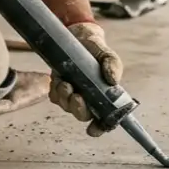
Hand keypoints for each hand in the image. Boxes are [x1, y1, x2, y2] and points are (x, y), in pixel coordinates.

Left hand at [48, 22, 123, 136]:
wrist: (80, 38)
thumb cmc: (97, 52)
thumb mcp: (109, 56)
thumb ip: (113, 66)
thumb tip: (113, 80)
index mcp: (103, 97)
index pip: (103, 120)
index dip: (99, 128)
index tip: (93, 129)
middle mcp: (87, 100)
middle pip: (82, 115)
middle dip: (78, 109)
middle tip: (77, 97)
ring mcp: (72, 95)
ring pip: (66, 106)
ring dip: (65, 98)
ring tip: (66, 83)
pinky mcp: (58, 88)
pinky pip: (54, 96)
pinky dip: (56, 90)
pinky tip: (59, 79)